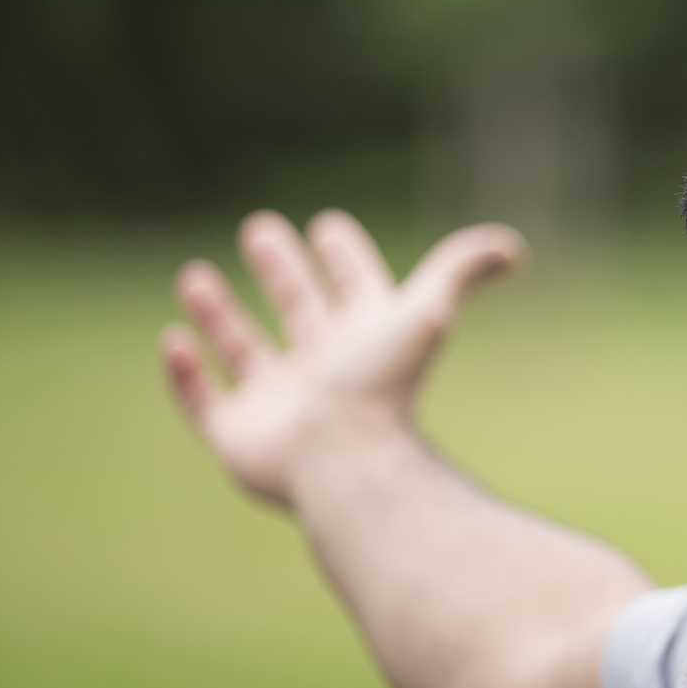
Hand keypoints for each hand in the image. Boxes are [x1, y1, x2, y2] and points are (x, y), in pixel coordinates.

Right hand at [160, 210, 525, 506]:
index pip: (355, 289)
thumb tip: (513, 247)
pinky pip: (204, 401)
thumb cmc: (383, 386)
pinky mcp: (239, 436)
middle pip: (299, 309)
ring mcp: (279, 403)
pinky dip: (186, 373)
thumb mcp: (425, 313)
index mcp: (364, 339)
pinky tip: (173, 339)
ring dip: (220, 314)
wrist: (345, 461)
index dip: (345, 258)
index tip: (328, 226)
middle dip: (281, 272)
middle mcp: (323, 368)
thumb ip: (462, 269)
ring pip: (245, 351)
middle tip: (261, 228)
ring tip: (194, 276)